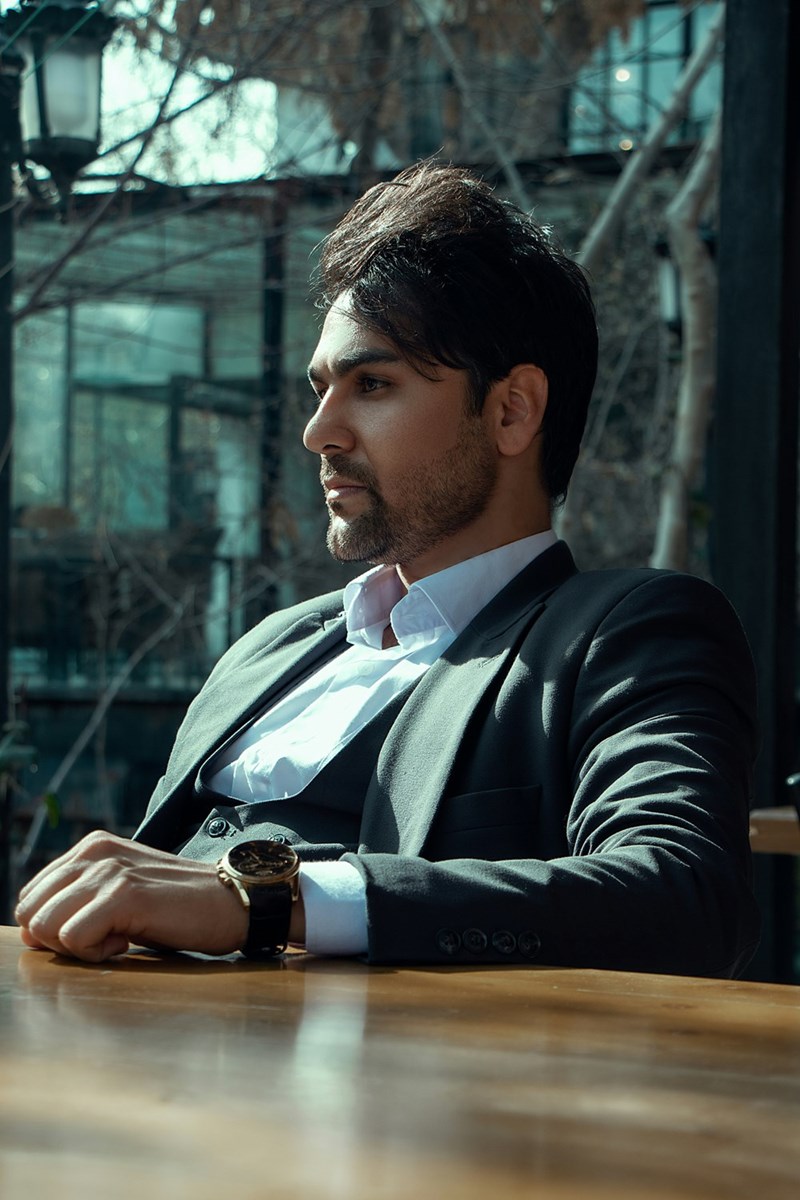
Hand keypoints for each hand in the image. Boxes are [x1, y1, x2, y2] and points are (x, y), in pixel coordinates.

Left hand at [15, 831, 248, 962]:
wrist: (233, 902)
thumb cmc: (179, 907)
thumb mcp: (121, 892)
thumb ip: (79, 901)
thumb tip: (31, 932)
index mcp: (90, 847)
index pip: (31, 896)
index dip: (53, 927)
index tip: (95, 931)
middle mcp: (93, 852)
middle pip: (29, 911)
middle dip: (57, 939)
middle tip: (102, 940)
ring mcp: (108, 870)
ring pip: (44, 925)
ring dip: (76, 947)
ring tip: (116, 940)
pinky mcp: (123, 894)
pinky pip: (72, 938)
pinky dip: (94, 953)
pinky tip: (125, 944)